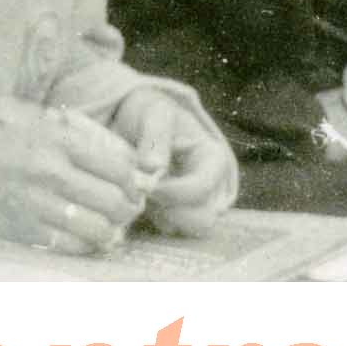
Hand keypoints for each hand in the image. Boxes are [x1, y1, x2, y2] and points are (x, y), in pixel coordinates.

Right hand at [0, 97, 146, 252]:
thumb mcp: (35, 127)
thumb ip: (76, 140)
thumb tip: (120, 161)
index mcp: (57, 142)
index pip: (118, 166)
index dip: (135, 182)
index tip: (136, 188)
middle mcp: (51, 171)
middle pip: (114, 200)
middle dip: (129, 210)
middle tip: (128, 211)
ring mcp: (38, 204)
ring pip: (97, 228)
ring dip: (110, 232)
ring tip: (111, 229)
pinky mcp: (24, 230)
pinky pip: (71, 245)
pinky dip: (85, 245)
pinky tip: (87, 240)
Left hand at [108, 87, 238, 236]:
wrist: (132, 123)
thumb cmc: (148, 114)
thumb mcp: (153, 113)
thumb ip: (155, 137)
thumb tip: (153, 167)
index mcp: (214, 159)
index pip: (201, 189)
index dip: (172, 192)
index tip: (146, 185)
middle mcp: (213, 186)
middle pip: (202, 219)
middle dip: (170, 211)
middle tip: (145, 193)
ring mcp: (198, 204)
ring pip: (188, 229)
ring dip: (163, 218)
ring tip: (145, 194)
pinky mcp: (181, 216)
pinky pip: (172, 232)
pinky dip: (155, 222)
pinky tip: (144, 201)